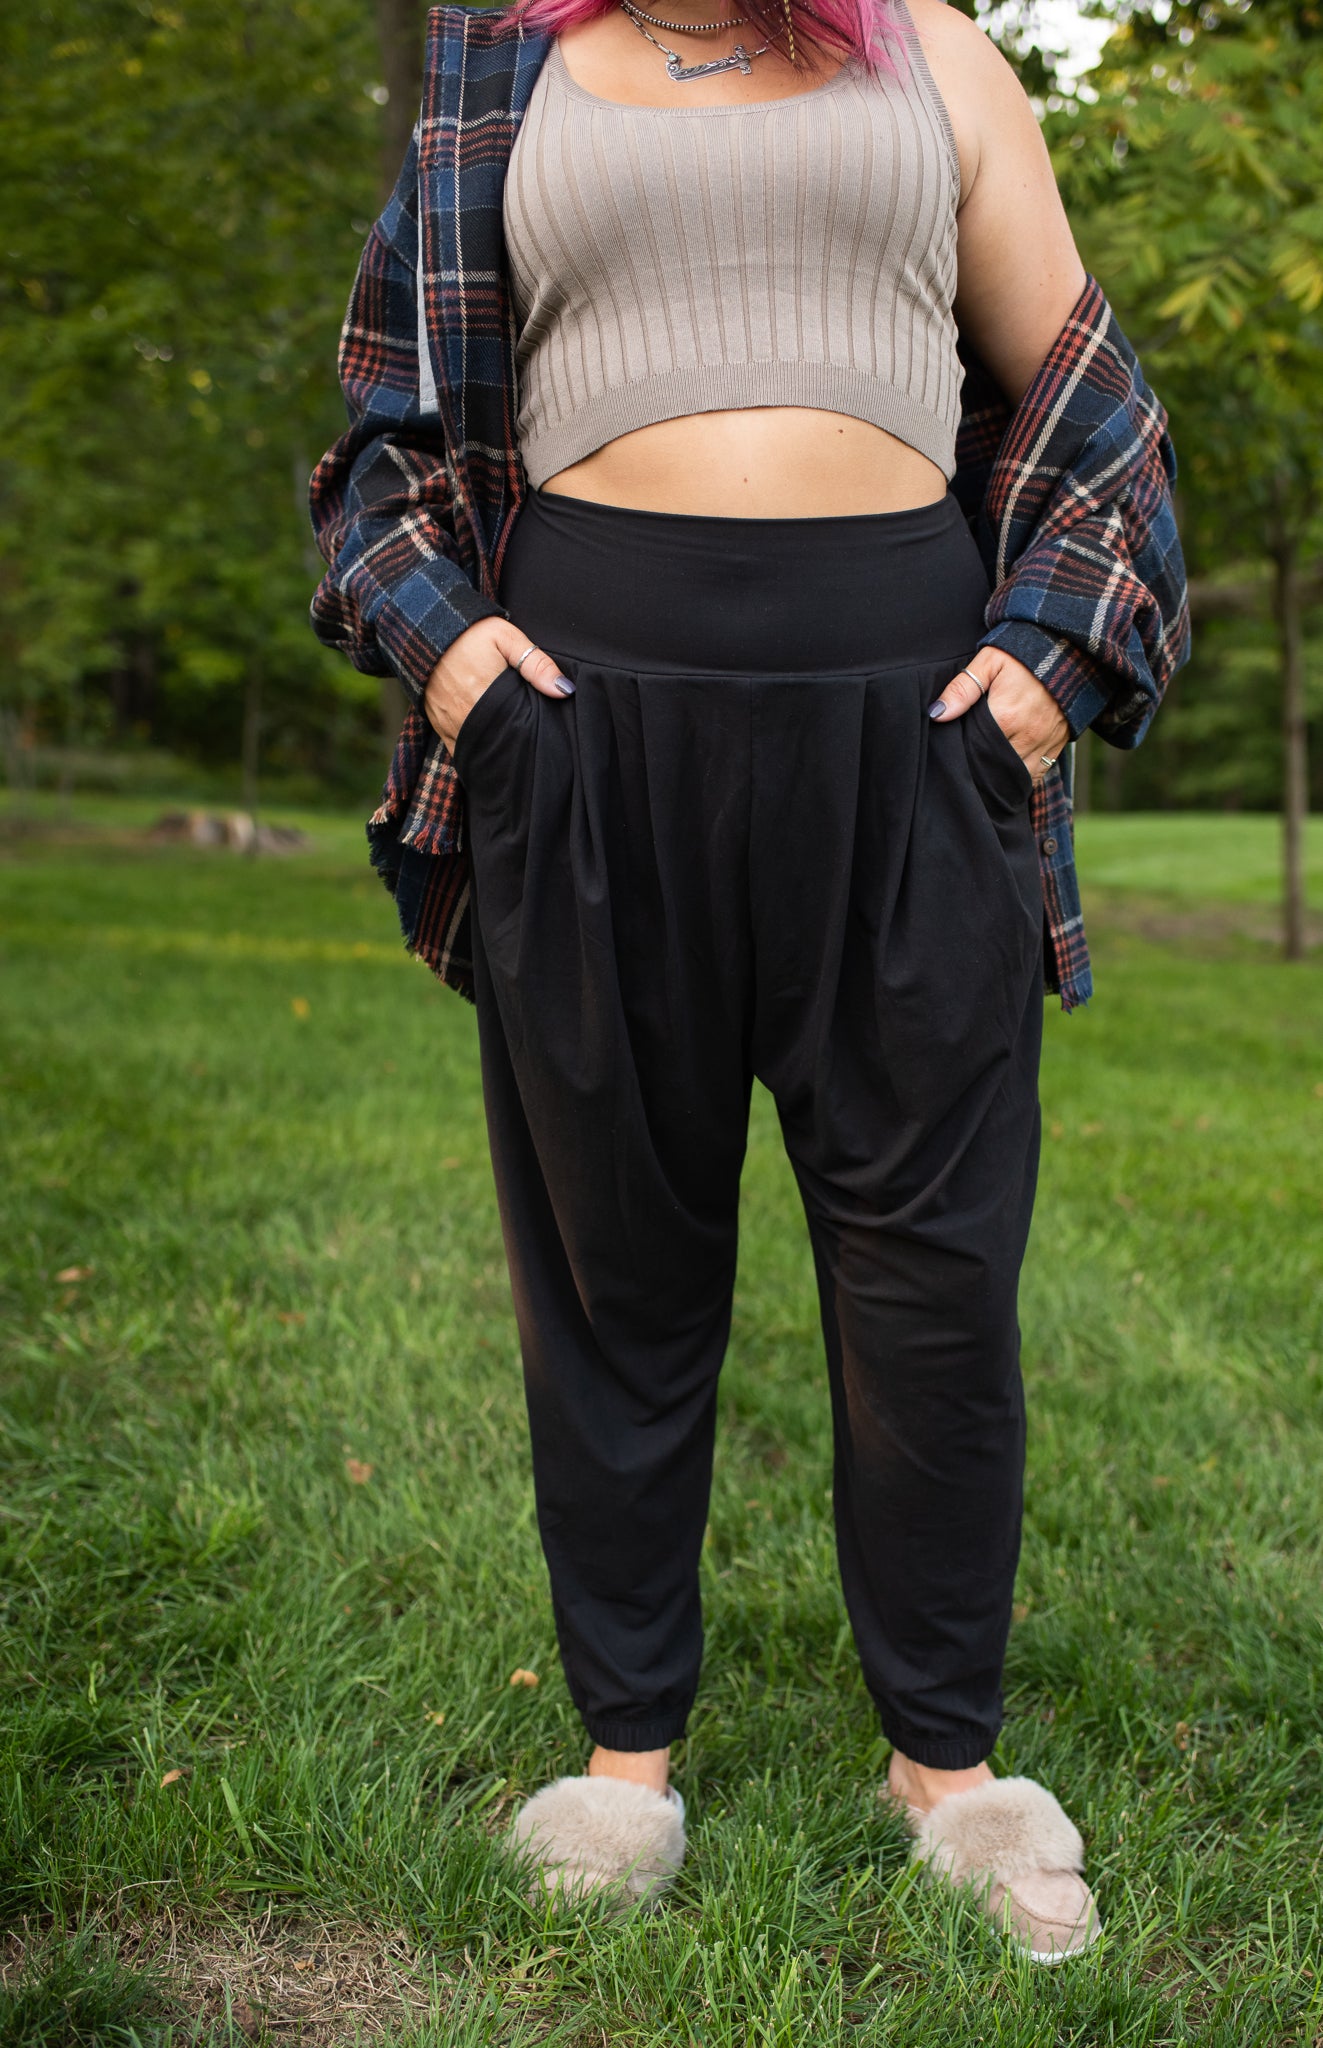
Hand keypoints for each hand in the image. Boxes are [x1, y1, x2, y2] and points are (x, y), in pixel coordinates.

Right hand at [423, 616, 572, 752]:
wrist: (424, 627)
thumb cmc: (470, 631)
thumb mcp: (507, 638)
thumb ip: (536, 664)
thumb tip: (564, 690)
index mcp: (485, 696)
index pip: (515, 730)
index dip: (529, 736)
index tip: (542, 738)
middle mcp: (465, 716)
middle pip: (498, 743)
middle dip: (514, 745)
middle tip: (529, 743)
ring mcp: (449, 723)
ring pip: (478, 749)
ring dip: (494, 748)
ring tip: (511, 745)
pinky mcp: (438, 724)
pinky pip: (458, 749)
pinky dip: (474, 748)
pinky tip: (488, 745)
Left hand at [928, 649, 1069, 783]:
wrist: (1067, 649)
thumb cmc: (1022, 654)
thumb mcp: (989, 662)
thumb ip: (962, 689)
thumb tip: (937, 714)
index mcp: (1005, 717)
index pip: (976, 749)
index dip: (964, 752)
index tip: (956, 751)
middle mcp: (1026, 736)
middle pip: (995, 767)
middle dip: (982, 768)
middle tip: (970, 762)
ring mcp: (1044, 743)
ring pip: (1017, 775)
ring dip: (1002, 775)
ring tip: (988, 769)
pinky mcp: (1058, 745)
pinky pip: (1038, 773)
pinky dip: (1023, 775)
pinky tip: (1010, 769)